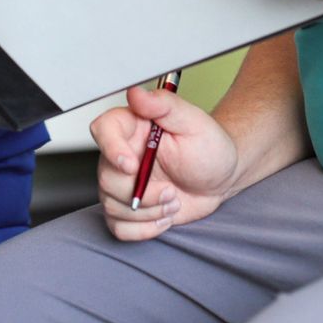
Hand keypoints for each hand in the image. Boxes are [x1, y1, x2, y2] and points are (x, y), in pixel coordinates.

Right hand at [92, 85, 237, 241]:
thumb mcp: (194, 122)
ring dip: (148, 212)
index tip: (132, 165)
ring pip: (111, 205)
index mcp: (133, 128)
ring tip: (172, 200)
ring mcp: (123, 183)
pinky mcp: (129, 209)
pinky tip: (164, 216)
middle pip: (106, 177)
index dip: (111, 149)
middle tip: (170, 190)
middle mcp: (123, 155)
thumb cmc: (209, 148)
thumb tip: (137, 93)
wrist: (220, 178)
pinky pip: (118, 227)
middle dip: (142, 193)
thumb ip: (165, 106)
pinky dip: (144, 229)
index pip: (103, 130)